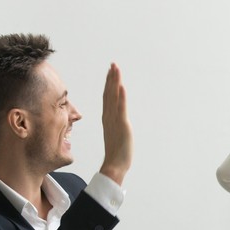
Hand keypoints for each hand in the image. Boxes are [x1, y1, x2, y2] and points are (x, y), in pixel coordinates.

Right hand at [99, 63, 132, 185]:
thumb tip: (116, 121)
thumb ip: (114, 125)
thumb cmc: (116, 152)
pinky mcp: (122, 126)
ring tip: (116, 69)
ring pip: (114, 98)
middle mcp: (109, 117)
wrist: (115, 165)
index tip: (110, 72)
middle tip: (113, 64)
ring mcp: (115, 121)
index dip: (108, 84)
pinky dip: (121, 98)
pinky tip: (121, 87)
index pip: (107, 97)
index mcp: (108, 118)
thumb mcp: (115, 134)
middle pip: (109, 94)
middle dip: (111, 78)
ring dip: (115, 83)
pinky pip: (121, 109)